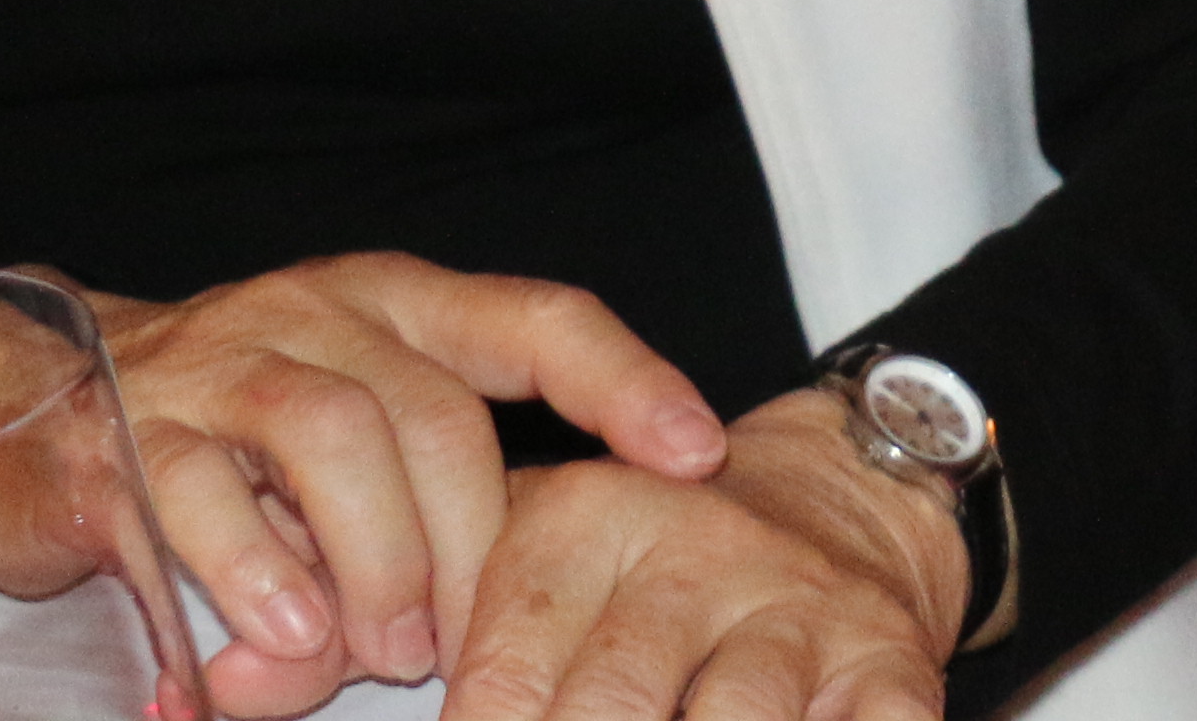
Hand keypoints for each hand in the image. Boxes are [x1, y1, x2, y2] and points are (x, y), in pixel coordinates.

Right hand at [0, 253, 725, 717]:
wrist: (10, 416)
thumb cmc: (218, 445)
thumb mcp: (338, 466)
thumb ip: (413, 524)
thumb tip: (475, 636)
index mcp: (390, 305)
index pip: (537, 319)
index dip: (624, 381)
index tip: (701, 454)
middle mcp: (310, 313)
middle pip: (434, 412)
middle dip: (465, 544)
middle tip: (456, 649)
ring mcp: (210, 365)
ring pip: (332, 436)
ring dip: (372, 563)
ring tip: (378, 653)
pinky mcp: (116, 439)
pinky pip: (200, 498)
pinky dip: (252, 580)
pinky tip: (276, 649)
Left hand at [444, 386, 967, 720]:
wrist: (838, 496)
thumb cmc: (651, 562)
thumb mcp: (544, 548)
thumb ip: (445, 611)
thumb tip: (308, 683)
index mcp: (589, 519)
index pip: (507, 678)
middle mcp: (698, 551)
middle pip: (614, 706)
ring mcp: (800, 605)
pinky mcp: (888, 653)